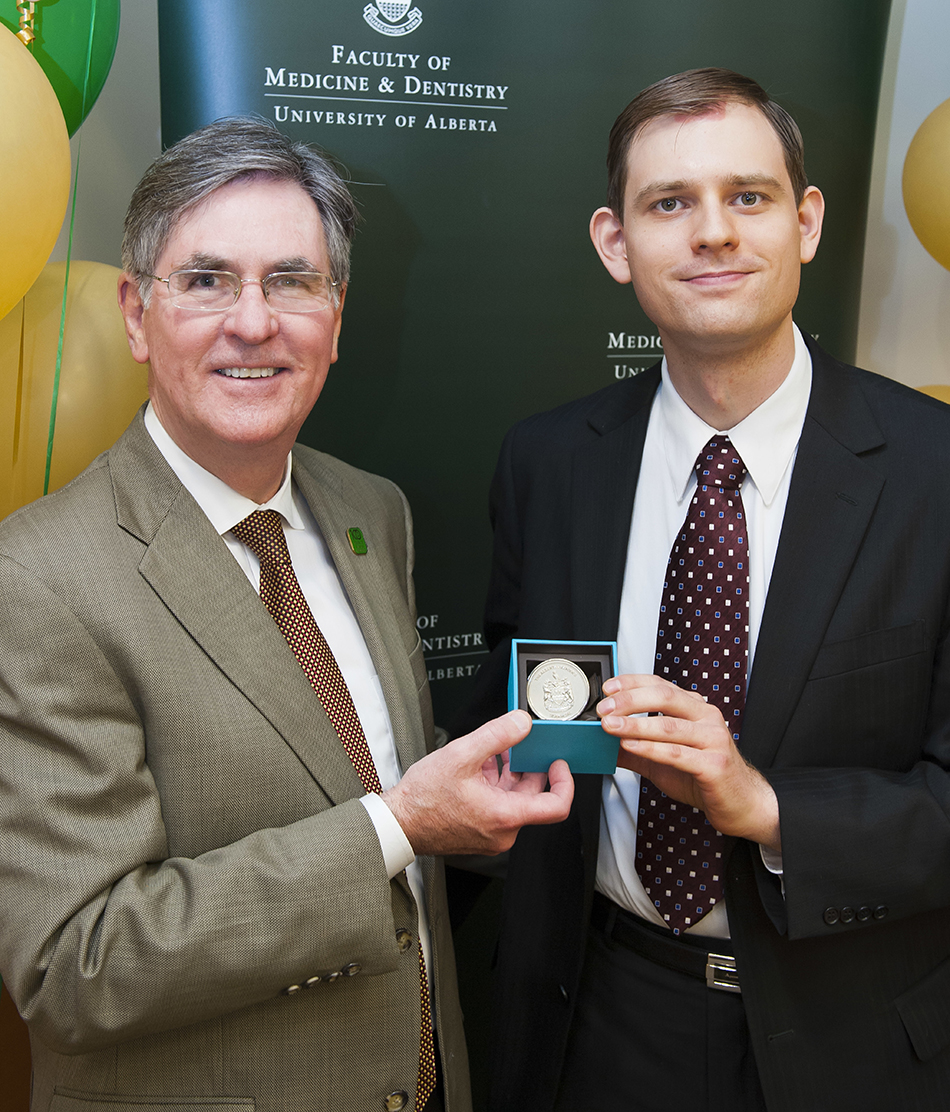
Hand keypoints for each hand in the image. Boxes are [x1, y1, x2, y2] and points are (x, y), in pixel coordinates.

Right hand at [382, 710, 573, 855]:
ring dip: (507, 774)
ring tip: (491, 752)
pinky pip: (498, 807)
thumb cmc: (423, 799)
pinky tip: (479, 767)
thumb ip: (497, 735)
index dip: (564, 781)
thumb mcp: (462, 754)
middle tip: (517, 745)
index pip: (557, 806)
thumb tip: (522, 722)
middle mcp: (503, 832)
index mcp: (505, 816)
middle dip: (525, 767)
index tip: (558, 762)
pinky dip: (494, 786)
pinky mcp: (480, 834)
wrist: (398, 823)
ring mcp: (491, 836)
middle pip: (532, 796)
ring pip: (513, 800)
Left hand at [598, 674, 779, 850]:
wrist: (741, 803)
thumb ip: (635, 748)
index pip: (660, 685)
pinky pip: (678, 754)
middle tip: (603, 708)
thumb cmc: (705, 775)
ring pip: (669, 726)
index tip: (607, 689)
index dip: (632, 683)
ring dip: (635, 725)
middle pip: (664, 697)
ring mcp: (713, 740)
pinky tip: (630, 746)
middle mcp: (706, 718)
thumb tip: (601, 742)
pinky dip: (651, 749)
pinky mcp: (714, 765)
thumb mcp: (663, 759)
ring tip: (609, 726)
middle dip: (629, 700)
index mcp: (694, 709)